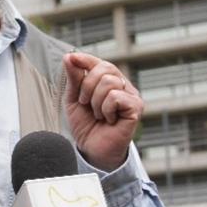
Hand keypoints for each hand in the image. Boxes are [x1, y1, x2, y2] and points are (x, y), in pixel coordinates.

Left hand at [63, 53, 141, 170]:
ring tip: (98, 115)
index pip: (99, 62)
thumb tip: (70, 57)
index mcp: (109, 82)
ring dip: (96, 101)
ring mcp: (131, 96)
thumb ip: (74, 79)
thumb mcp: (74, 99)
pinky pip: (115, 97)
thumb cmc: (86, 126)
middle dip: (87, 86)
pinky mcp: (136, 107)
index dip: (85, 59)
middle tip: (85, 104)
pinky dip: (105, 109)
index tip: (71, 58)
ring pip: (109, 82)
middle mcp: (123, 86)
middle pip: (104, 68)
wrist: (92, 150)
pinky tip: (109, 120)